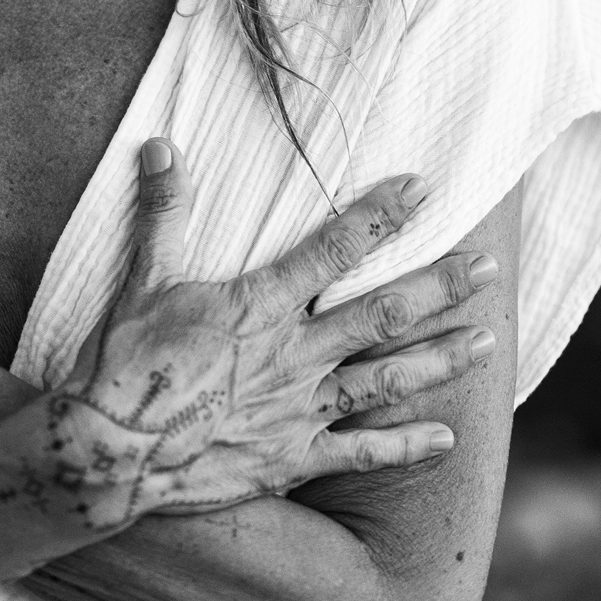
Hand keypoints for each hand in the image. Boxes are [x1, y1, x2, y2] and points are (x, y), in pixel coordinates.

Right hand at [39, 139, 495, 530]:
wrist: (112, 452)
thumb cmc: (124, 364)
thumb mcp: (142, 279)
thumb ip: (163, 212)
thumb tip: (161, 143)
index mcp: (261, 304)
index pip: (333, 249)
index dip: (381, 216)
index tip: (423, 189)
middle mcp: (294, 354)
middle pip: (382, 313)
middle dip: (440, 287)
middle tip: (489, 269)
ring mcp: (299, 409)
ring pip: (387, 380)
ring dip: (440, 359)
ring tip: (488, 341)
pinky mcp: (292, 457)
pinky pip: (361, 454)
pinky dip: (406, 446)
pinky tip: (447, 437)